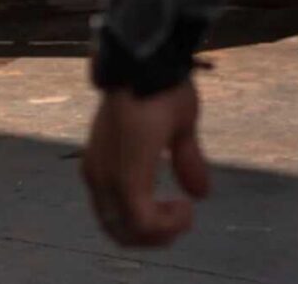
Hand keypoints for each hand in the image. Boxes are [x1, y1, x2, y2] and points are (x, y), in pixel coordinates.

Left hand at [82, 80, 209, 246]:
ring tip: (183, 212)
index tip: (180, 208)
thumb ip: (184, 160)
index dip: (147, 224)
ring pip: (128, 232)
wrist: (150, 62)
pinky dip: (166, 225)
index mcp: (103, 163)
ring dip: (162, 233)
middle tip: (181, 218)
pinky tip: (185, 209)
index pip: (113, 216)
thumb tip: (201, 193)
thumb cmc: (160, 86)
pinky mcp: (124, 177)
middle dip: (155, 236)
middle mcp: (97, 174)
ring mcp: (106, 177)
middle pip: (118, 231)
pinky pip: (141, 221)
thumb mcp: (178, 128)